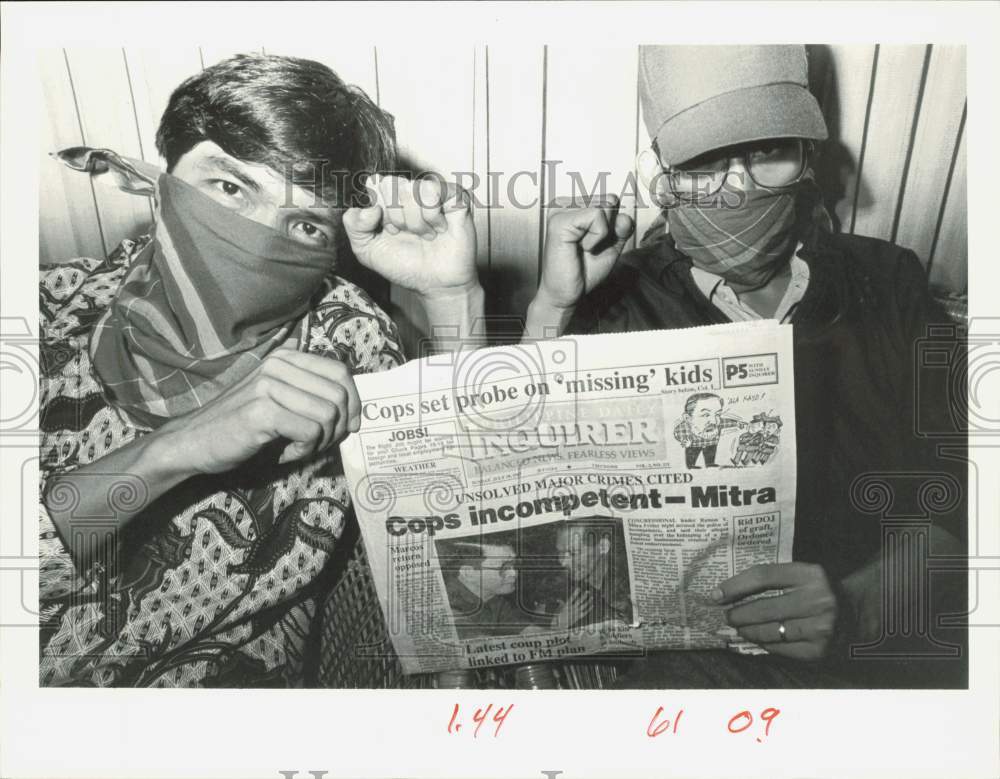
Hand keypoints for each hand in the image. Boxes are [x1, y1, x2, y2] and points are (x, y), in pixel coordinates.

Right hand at [160, 349, 359, 474]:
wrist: (193, 443)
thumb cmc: (241, 426)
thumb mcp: (279, 401)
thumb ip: (311, 395)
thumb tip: (355, 410)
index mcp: (286, 358)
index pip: (340, 371)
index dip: (354, 401)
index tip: (348, 426)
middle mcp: (278, 364)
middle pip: (339, 393)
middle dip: (340, 426)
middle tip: (321, 443)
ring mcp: (269, 385)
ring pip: (328, 414)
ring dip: (322, 440)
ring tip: (302, 449)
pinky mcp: (262, 411)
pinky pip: (310, 431)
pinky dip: (306, 449)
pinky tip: (287, 453)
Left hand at [343, 174, 477, 298]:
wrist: (436, 284)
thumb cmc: (406, 266)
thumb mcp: (367, 251)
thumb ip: (354, 226)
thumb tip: (370, 208)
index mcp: (389, 198)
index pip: (375, 183)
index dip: (380, 210)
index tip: (390, 231)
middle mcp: (410, 191)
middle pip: (390, 183)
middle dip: (395, 216)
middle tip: (408, 233)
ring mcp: (433, 192)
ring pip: (411, 189)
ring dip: (415, 221)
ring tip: (425, 235)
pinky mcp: (454, 195)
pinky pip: (433, 192)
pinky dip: (432, 216)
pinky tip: (439, 229)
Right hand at [537, 196, 633, 310]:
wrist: (565, 294)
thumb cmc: (582, 272)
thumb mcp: (610, 247)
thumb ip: (621, 229)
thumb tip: (623, 217)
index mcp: (576, 208)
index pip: (611, 200)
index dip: (613, 225)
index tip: (596, 243)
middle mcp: (567, 205)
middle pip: (610, 200)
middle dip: (609, 228)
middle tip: (589, 247)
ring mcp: (561, 210)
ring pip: (605, 205)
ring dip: (602, 233)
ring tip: (583, 247)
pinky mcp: (560, 220)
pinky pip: (596, 215)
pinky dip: (597, 236)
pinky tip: (580, 247)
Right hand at [552, 587, 593, 630]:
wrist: (560, 626)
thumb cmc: (558, 617)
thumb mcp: (559, 609)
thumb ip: (561, 604)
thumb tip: (559, 600)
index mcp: (567, 605)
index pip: (572, 597)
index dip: (576, 593)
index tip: (579, 588)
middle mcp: (572, 608)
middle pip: (580, 601)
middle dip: (584, 596)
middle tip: (588, 591)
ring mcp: (576, 613)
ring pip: (584, 606)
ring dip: (588, 601)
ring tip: (591, 597)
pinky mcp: (579, 617)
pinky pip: (585, 612)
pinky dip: (589, 609)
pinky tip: (592, 605)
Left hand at [714, 562, 837, 659]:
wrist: (856, 613)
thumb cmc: (818, 590)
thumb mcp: (802, 574)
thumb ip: (773, 579)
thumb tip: (729, 592)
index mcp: (810, 574)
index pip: (763, 576)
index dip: (735, 586)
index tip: (716, 595)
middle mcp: (817, 600)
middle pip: (763, 607)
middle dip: (737, 614)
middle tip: (726, 616)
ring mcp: (820, 627)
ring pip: (769, 631)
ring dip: (747, 631)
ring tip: (739, 628)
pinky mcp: (819, 650)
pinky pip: (781, 649)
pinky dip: (765, 644)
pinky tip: (758, 640)